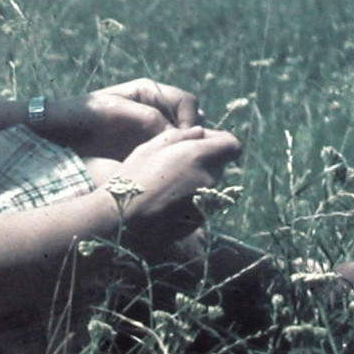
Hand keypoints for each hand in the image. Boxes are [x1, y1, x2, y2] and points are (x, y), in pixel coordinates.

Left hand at [42, 78, 202, 159]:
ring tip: (177, 164)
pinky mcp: (145, 149)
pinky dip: (174, 161)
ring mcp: (151, 130)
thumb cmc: (82, 115)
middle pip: (191, 119)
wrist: (58, 134)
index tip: (185, 140)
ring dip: (185, 149)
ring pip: (183, 138)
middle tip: (185, 155)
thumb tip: (175, 132)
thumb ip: (145, 117)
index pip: (187, 101)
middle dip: (193, 135)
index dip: (190, 120)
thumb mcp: (113, 110)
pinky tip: (167, 172)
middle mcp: (156, 109)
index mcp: (150, 92)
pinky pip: (169, 154)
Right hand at [108, 125, 241, 250]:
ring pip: (210, 186)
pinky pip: (201, 205)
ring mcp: (205, 203)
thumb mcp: (149, 148)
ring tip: (166, 185)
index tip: (200, 142)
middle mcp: (208, 179)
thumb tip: (200, 132)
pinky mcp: (199, 222)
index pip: (232, 146)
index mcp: (197, 156)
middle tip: (176, 163)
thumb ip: (180, 136)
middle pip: (219, 165)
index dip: (219, 141)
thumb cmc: (131, 178)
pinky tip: (165, 203)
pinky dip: (189, 202)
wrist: (120, 221)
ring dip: (196, 182)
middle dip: (204, 160)